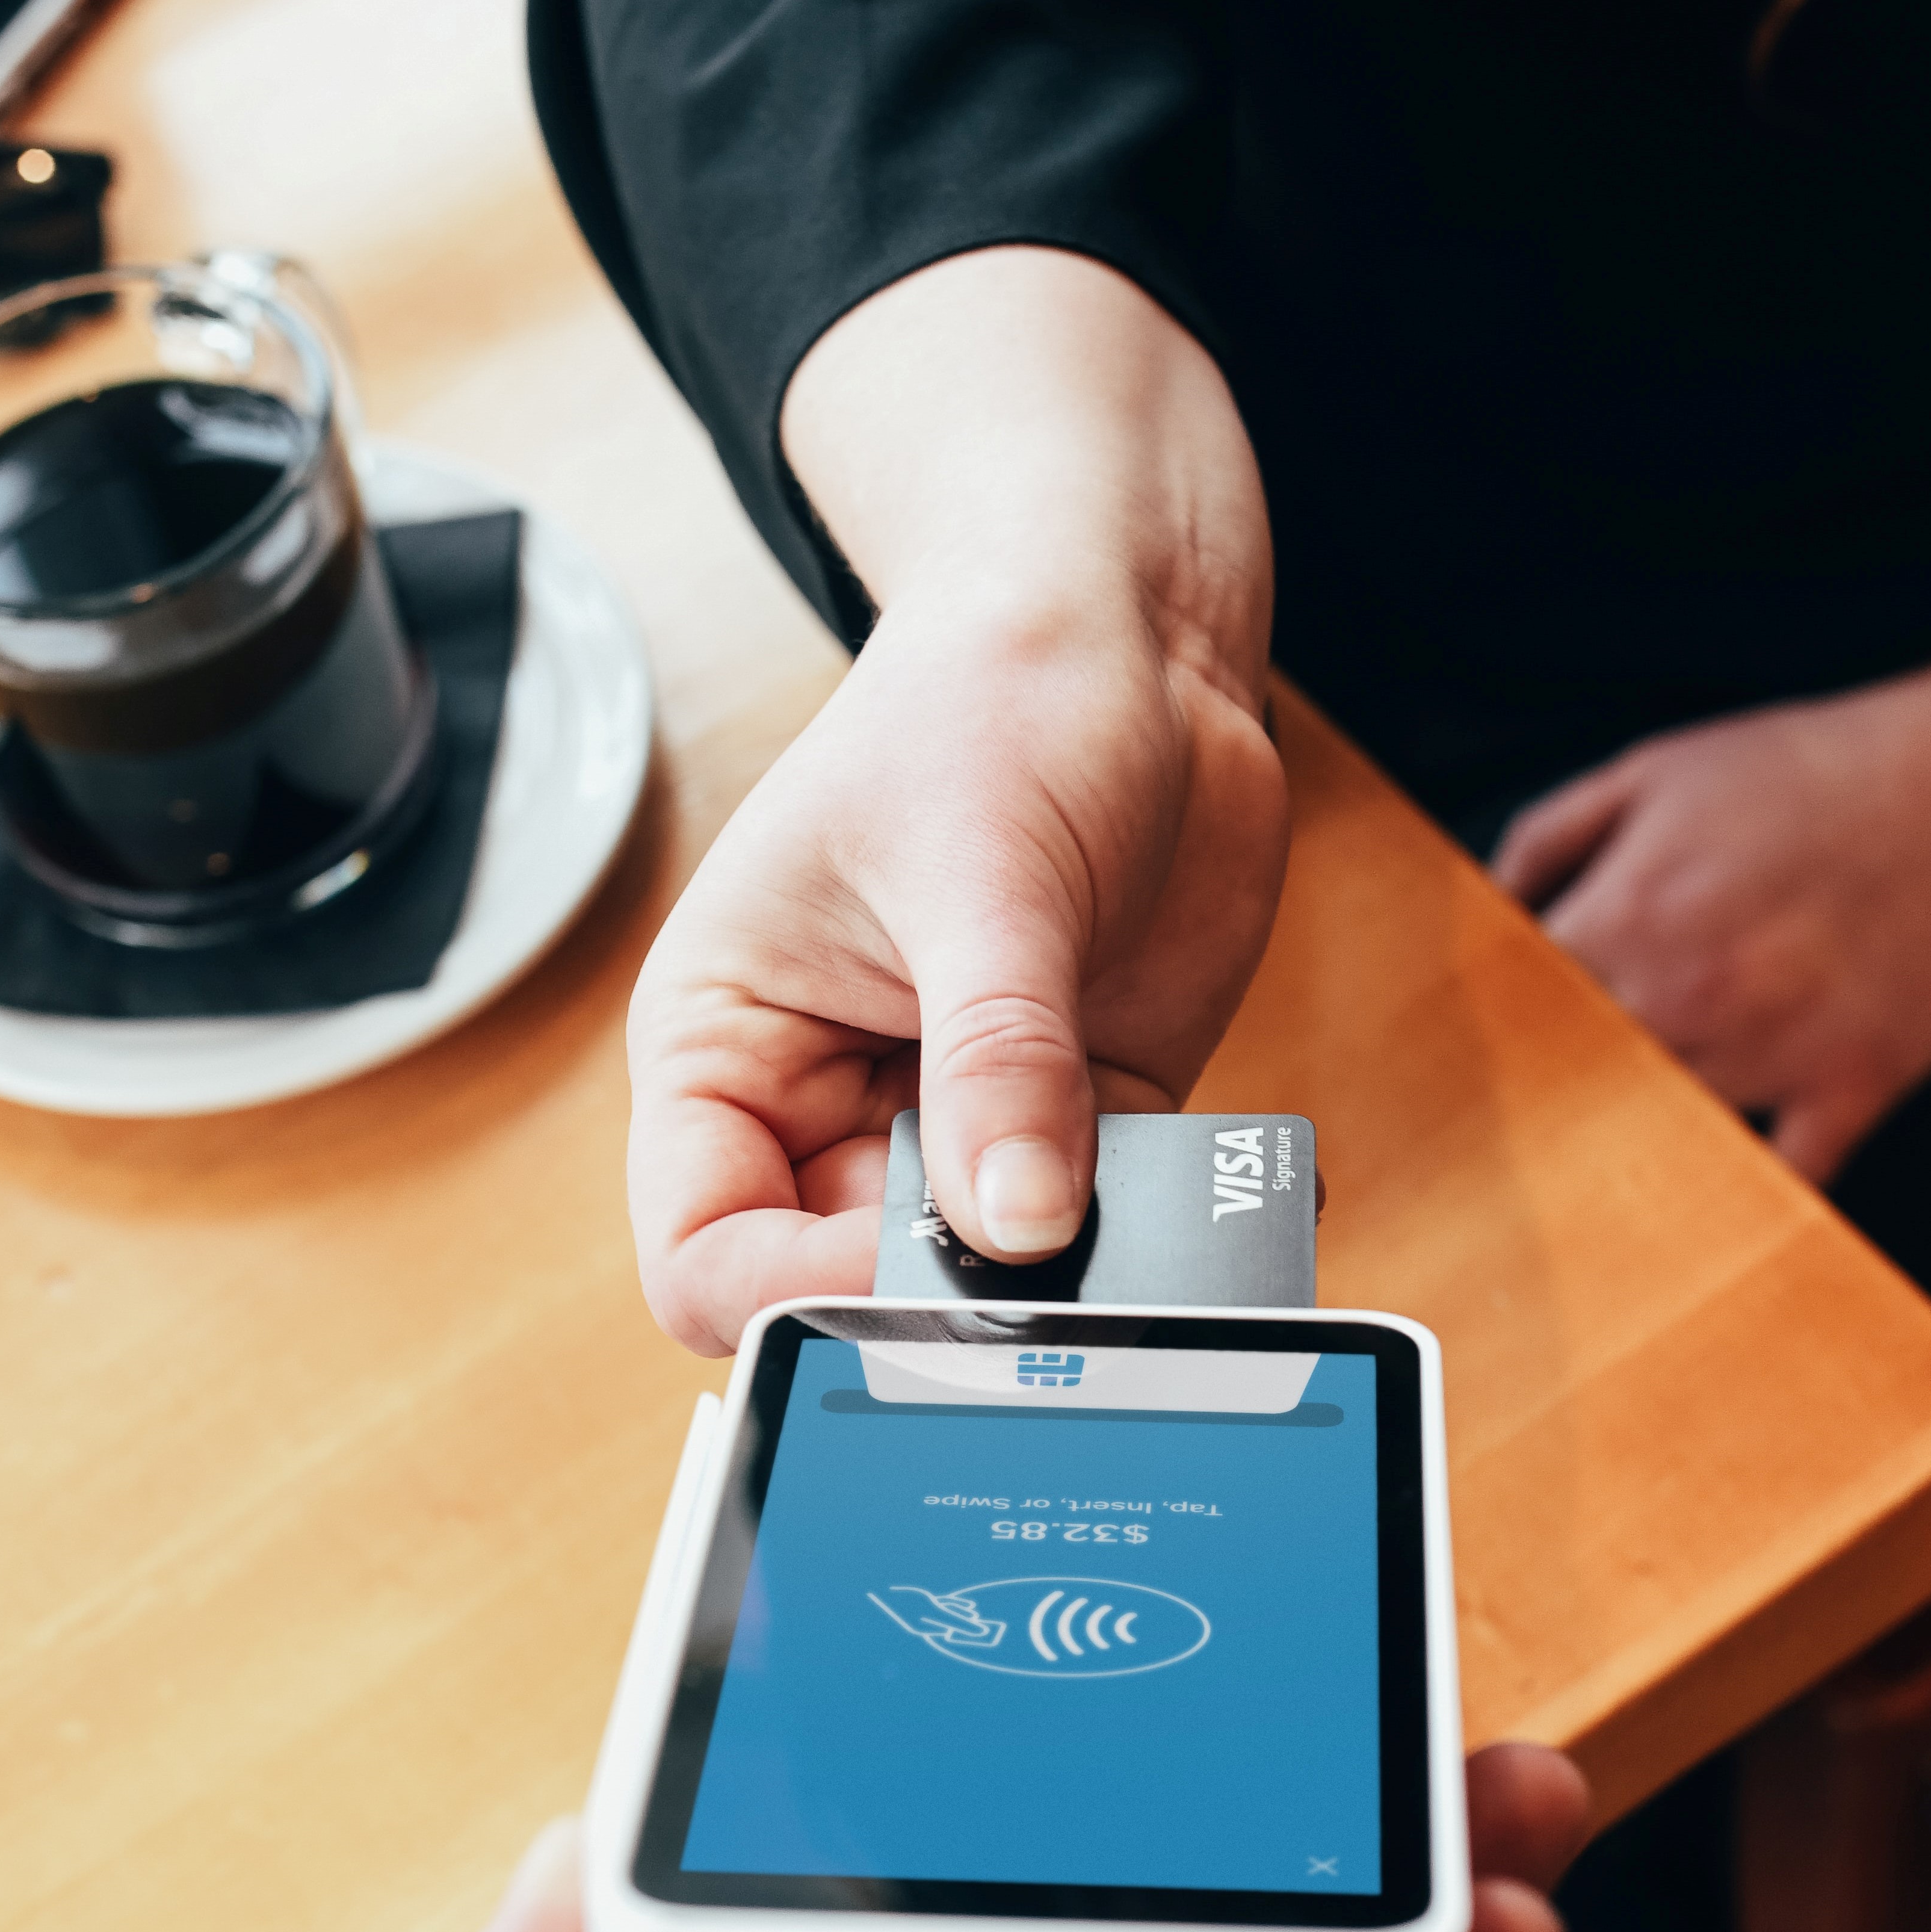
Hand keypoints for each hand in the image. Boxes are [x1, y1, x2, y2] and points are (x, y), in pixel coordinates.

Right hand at [625, 249, 1287, 1353]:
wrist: (1131, 633)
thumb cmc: (994, 698)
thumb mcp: (982, 875)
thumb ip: (998, 1062)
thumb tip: (1018, 1231)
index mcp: (730, 1047)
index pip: (708, 1253)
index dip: (795, 1295)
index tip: (915, 1269)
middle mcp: (829, 1104)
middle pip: (854, 1289)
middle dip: (953, 1298)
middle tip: (1060, 1274)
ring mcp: (960, 1119)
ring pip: (993, 1279)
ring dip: (1074, 1276)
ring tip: (1152, 1224)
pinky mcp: (1080, 1117)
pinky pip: (1111, 1231)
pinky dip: (1167, 1236)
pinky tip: (1222, 1200)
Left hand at [1491, 606, 1930, 1181]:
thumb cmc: (1815, 769)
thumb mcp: (1652, 767)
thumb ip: (1550, 838)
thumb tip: (1489, 907)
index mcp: (1627, 918)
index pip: (1518, 1008)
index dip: (1503, 1024)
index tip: (1494, 1039)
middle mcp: (1686, 1000)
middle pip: (1581, 1083)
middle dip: (1564, 1083)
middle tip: (1555, 1090)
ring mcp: (1774, 1053)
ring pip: (1668, 1130)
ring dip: (1647, 1125)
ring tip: (1640, 1120)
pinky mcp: (1854, 1086)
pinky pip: (1786, 1176)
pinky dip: (1755, 1187)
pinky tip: (1729, 1180)